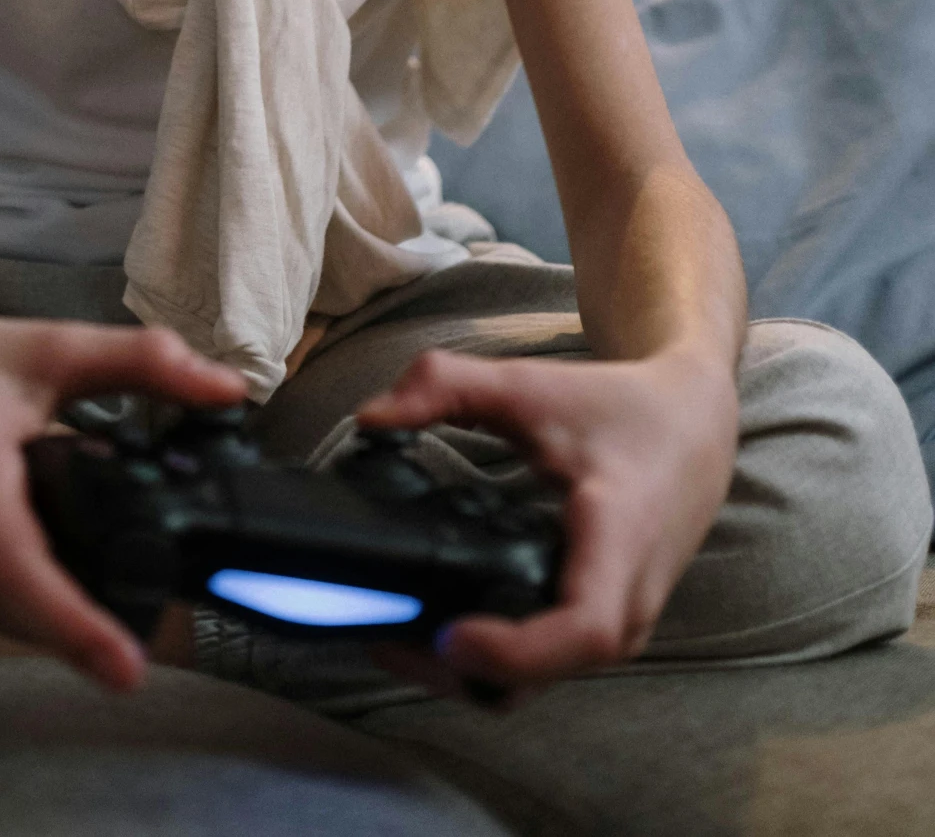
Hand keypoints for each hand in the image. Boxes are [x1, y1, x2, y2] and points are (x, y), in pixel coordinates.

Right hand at [0, 290, 245, 690]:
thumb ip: (141, 365)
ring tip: (107, 559)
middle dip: (92, 614)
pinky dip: (27, 593)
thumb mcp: (47, 350)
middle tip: (154, 593)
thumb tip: (230, 388)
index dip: (80, 631)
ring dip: (60, 606)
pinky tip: (52, 554)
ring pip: (10, 619)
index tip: (130, 671)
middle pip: (31, 613)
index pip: (28, 582)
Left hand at [358, 344, 739, 698]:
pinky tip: (442, 627)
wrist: (694, 425)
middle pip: (547, 675)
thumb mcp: (532, 382)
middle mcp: (628, 600)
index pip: (584, 631)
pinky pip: (549, 666)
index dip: (515, 650)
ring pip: (543, 681)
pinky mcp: (607, 627)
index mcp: (620, 540)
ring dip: (471, 672)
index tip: (451, 633)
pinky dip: (494, 660)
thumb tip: (370, 418)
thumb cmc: (619, 408)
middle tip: (386, 635)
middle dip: (462, 672)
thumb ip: (446, 385)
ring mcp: (622, 624)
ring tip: (400, 634)